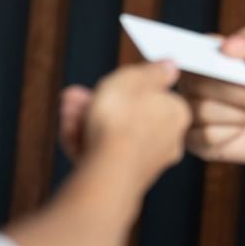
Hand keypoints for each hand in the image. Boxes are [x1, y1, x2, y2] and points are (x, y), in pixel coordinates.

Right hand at [59, 61, 191, 186]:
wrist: (108, 170)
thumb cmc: (123, 119)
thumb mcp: (136, 78)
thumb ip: (154, 71)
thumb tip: (171, 66)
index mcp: (177, 114)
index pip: (152, 95)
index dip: (125, 85)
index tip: (107, 79)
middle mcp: (167, 141)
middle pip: (128, 115)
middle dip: (96, 103)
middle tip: (73, 96)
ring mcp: (145, 162)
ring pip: (111, 134)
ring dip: (85, 119)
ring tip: (67, 110)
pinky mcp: (124, 180)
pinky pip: (103, 154)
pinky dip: (85, 141)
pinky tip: (69, 132)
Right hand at [180, 26, 244, 163]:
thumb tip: (227, 46)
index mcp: (204, 55)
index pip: (196, 53)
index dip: (218, 65)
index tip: (242, 74)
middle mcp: (190, 81)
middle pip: (200, 84)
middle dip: (239, 94)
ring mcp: (189, 110)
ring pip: (203, 111)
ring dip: (239, 114)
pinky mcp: (193, 138)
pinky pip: (206, 135)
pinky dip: (232, 132)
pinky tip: (241, 129)